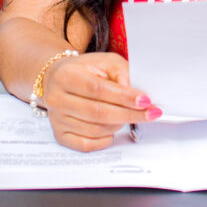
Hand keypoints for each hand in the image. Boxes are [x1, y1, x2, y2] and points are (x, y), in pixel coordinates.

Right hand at [41, 51, 161, 150]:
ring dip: (118, 124)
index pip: (98, 89)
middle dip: (128, 114)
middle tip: (149, 113)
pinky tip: (113, 128)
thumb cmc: (85, 69)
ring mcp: (57, 119)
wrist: (57, 78)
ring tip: (129, 115)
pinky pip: (86, 144)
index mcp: (66, 75)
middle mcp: (57, 98)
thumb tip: (135, 96)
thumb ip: (122, 73)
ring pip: (95, 129)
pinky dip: (104, 139)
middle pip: (97, 112)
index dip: (123, 97)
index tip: (145, 101)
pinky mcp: (60, 135)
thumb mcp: (105, 61)